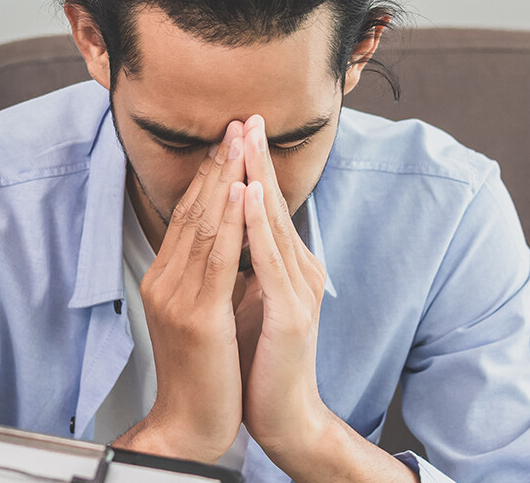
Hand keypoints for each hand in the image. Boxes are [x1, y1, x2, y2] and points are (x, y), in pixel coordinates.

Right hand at [114, 120, 249, 462]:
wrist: (192, 423)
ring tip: (241, 140)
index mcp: (167, 278)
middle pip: (192, 210)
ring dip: (225, 177)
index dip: (209, 174)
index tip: (229, 139)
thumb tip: (231, 241)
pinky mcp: (197, 315)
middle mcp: (165, 280)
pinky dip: (230, 219)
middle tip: (237, 122)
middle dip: (218, 163)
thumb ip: (210, 276)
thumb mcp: (204, 313)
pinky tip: (242, 190)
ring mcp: (177, 296)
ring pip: (203, 224)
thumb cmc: (206, 373)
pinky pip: (216, 257)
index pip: (188, 215)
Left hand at [237, 115, 416, 482]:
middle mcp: (300, 270)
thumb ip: (248, 265)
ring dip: (259, 178)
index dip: (253, 167)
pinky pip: (270, 259)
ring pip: (274, 223)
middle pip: (275, 205)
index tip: (239, 128)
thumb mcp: (253, 300)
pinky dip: (259, 224)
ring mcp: (299, 290)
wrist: (281, 415)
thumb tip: (228, 229)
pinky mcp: (291, 312)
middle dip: (258, 159)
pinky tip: (249, 195)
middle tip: (247, 115)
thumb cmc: (262, 361)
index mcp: (289, 267)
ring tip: (247, 140)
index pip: (267, 208)